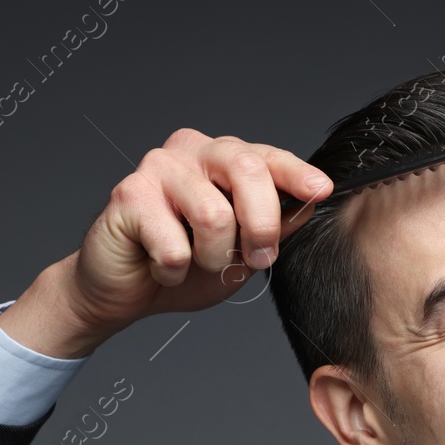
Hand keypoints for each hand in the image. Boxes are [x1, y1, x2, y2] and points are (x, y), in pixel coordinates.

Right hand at [2, 128, 331, 356]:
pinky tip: (161, 267)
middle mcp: (192, 151)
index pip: (267, 157)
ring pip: (213, 215)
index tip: (320, 189)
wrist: (124, 293)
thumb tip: (307, 204)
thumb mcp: (242, 252)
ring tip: (194, 264)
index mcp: (223, 159)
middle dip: (261, 224)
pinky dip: (174, 271)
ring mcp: (158, 168)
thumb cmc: (185, 266)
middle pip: (247, 169)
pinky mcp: (129, 195)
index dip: (296, 173)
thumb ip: (273, 226)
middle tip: (256, 258)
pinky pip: (175, 245)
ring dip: (212, 258)